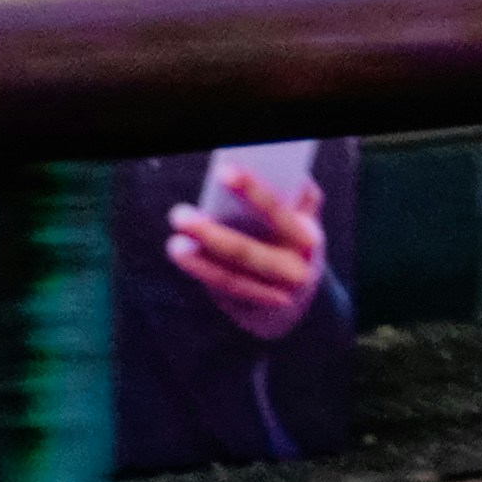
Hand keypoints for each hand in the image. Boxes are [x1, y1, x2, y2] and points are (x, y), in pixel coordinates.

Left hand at [168, 166, 327, 344]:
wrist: (301, 297)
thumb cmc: (289, 240)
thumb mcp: (299, 219)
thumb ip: (294, 198)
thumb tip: (279, 173)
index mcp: (308, 237)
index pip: (278, 212)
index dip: (252, 190)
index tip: (223, 171)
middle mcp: (296, 270)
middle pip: (249, 252)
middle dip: (211, 234)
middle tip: (179, 214)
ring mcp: (275, 295)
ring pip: (232, 278)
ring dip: (198, 260)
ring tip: (174, 242)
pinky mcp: (253, 311)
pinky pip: (224, 290)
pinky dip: (203, 272)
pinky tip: (184, 254)